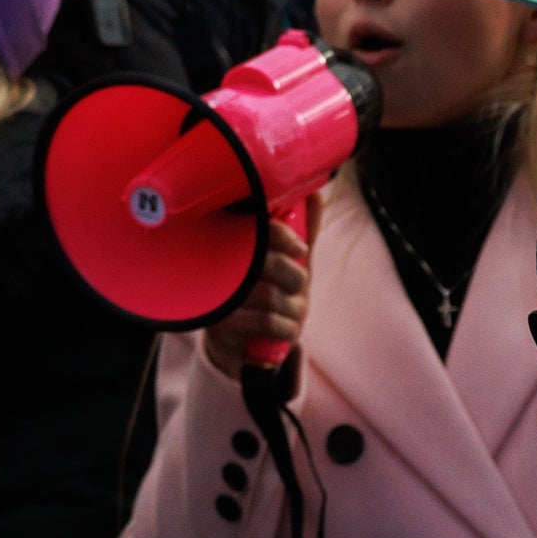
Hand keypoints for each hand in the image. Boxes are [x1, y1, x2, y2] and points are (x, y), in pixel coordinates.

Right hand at [200, 208, 315, 380]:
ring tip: (292, 312)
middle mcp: (223, 265)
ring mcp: (220, 293)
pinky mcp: (221, 322)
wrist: (239, 344)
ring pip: (271, 295)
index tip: (300, 250)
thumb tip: (315, 193)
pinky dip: (286, 328)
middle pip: (268, 261)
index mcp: (237, 244)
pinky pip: (266, 321)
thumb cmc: (266, 294)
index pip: (262, 229)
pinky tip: (285, 329)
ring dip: (293, 309)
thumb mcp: (288, 262)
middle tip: (297, 287)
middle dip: (294, 277)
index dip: (284, 236)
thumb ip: (302, 231)